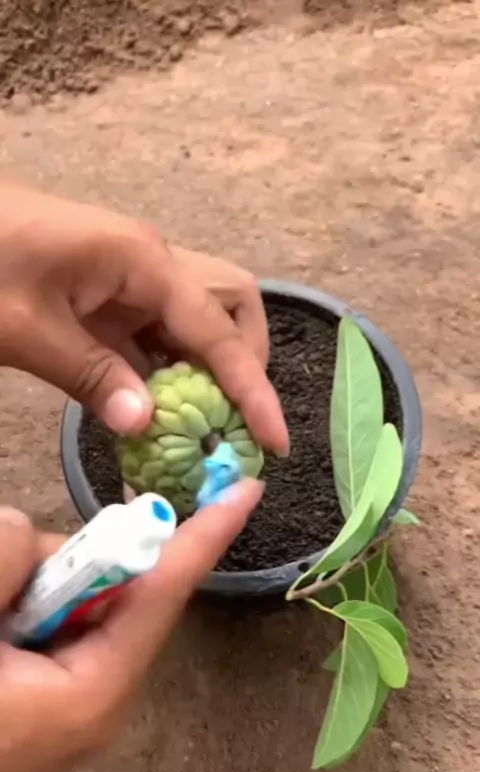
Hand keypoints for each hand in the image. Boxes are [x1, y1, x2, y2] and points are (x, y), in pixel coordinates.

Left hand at [0, 183, 287, 454]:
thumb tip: (146, 425)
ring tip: (198, 418)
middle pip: (230, 304)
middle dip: (242, 361)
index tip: (274, 442)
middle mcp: (150, 261)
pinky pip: (158, 328)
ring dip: (207, 365)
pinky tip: (154, 402)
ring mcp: (130, 272)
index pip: (217, 334)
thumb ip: (91, 376)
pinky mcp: (107, 288)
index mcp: (142, 262)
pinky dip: (167, 366)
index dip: (251, 391)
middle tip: (229, 417)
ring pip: (199, 315)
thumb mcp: (24, 329)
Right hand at [0, 480, 262, 771]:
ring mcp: (64, 709)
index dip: (207, 535)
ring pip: (71, 609)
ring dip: (29, 588)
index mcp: (92, 691)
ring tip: (0, 608)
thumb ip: (9, 554)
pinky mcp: (36, 705)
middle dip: (71, 562)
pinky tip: (1, 616)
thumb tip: (38, 543)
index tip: (248, 490)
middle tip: (17, 577)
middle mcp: (93, 702)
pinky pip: (46, 632)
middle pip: (112, 595)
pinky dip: (19, 610)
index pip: (163, 592)